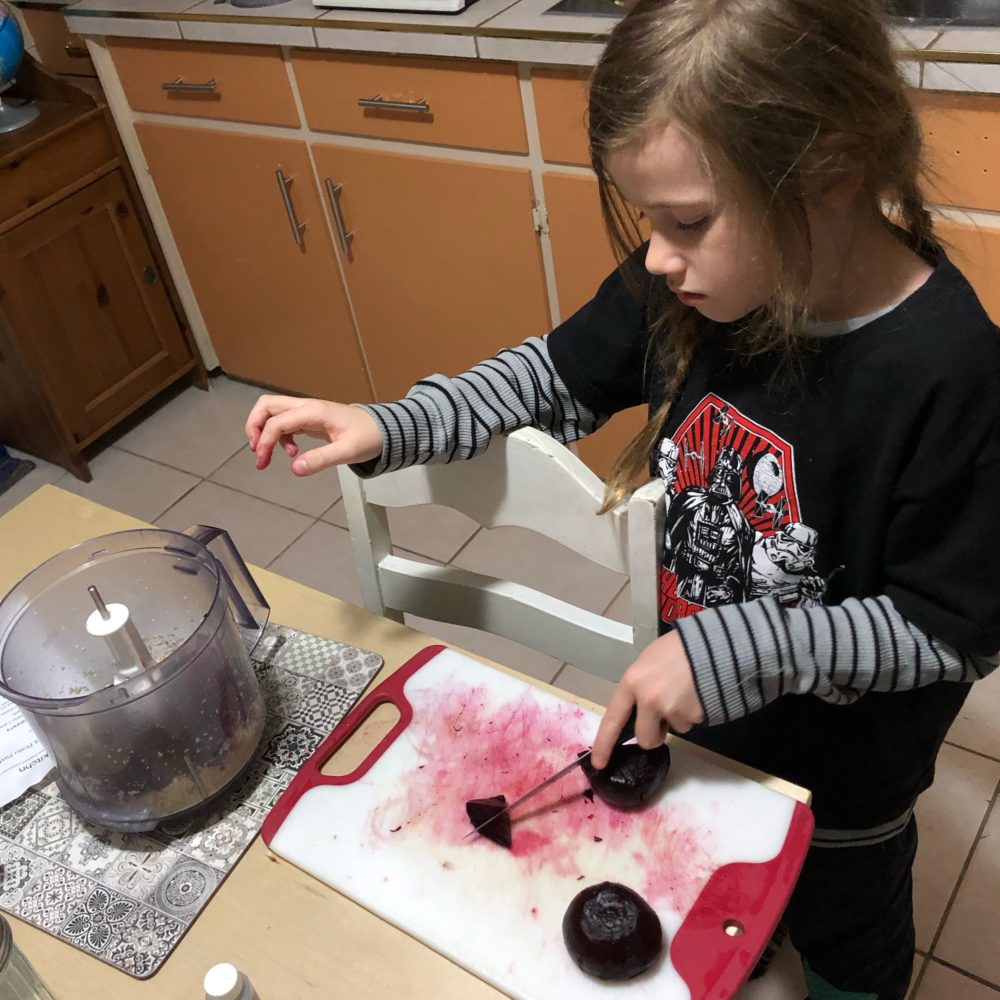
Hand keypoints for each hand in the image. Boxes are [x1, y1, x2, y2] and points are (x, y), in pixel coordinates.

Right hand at [245, 395, 382, 475]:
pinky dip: (279, 435)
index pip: (277, 422)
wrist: (383, 430)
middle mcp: (306, 407)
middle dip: (254, 427)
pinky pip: (284, 421)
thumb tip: (294, 468)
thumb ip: (321, 459)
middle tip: (257, 452)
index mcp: (313, 412)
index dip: (264, 441)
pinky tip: (290, 452)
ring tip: (269, 456)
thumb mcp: (347, 451)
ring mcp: (307, 411)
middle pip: (267, 405)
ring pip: (272, 412)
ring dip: (264, 432)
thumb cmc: (368, 438)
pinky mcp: (309, 419)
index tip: (262, 462)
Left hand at [590, 631, 704, 768]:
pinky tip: (698, 692)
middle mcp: (648, 698)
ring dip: (679, 717)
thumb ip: (638, 687)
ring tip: (686, 690)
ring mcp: (672, 709)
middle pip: (646, 738)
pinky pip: (691, 722)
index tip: (599, 763)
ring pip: (674, 729)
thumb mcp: (648, 662)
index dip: (604, 744)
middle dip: (655, 733)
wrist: (714, 643)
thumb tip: (635, 711)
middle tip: (664, 716)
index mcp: (632, 682)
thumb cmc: (678, 648)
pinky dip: (694, 712)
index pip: (612, 719)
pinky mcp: (694, 715)